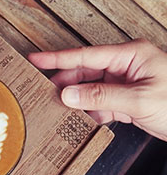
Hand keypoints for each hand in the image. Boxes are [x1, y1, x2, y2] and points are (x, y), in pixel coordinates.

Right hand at [28, 39, 166, 140]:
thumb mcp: (139, 99)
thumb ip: (101, 96)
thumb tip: (69, 94)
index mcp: (130, 56)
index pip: (85, 56)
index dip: (57, 59)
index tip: (36, 59)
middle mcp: (125, 67)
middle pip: (84, 72)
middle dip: (65, 83)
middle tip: (44, 92)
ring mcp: (124, 84)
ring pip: (91, 90)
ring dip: (77, 100)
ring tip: (59, 108)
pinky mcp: (126, 101)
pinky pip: (101, 104)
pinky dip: (92, 112)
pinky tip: (83, 119)